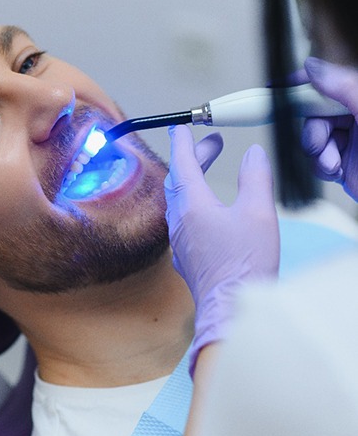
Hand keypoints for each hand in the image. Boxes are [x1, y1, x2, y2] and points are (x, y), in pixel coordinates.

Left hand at [165, 125, 278, 375]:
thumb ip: (255, 178)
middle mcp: (179, 220)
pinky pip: (181, 218)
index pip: (183, 163)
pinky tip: (204, 208)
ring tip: (208, 170)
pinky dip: (191, 201)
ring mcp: (179, 239)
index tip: (181, 127)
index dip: (183, 142)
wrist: (230, 308)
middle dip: (194, 158)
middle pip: (180, 179)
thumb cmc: (244, 264)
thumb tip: (252, 153)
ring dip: (192, 179)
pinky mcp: (185, 254)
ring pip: (178, 199)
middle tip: (213, 144)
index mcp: (193, 205)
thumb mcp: (258, 213)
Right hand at [302, 57, 357, 200]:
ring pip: (313, 139)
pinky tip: (339, 172)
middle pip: (314, 114)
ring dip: (318, 154)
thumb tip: (313, 67)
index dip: (302, 84)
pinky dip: (323, 168)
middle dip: (313, 132)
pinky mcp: (343, 163)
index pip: (329, 83)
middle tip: (320, 143)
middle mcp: (355, 117)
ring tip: (335, 163)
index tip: (279, 87)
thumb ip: (345, 87)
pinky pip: (318, 160)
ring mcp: (349, 140)